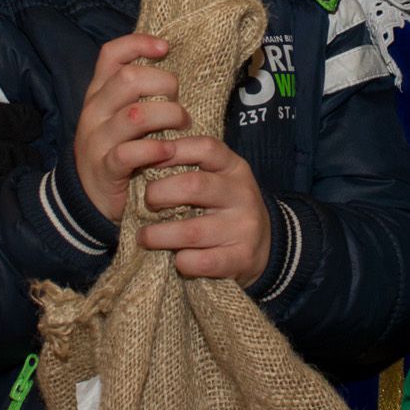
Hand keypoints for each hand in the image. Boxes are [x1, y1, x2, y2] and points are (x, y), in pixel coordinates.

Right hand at [72, 34, 184, 221]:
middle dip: (164, 85)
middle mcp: (94, 111)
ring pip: (135, 115)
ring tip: (182, 127)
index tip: (165, 48)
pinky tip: (168, 152)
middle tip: (179, 103)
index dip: (139, 43)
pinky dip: (155, 150)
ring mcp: (97, 140)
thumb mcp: (122, 116)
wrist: (90, 199)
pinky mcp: (105, 169)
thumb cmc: (119, 149)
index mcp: (99, 93)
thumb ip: (140, 93)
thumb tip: (172, 63)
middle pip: (129, 79)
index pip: (111, 54)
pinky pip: (130, 153)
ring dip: (168, 117)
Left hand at [136, 135, 271, 285]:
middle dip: (159, 194)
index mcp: (234, 168)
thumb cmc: (226, 207)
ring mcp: (244, 227)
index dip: (173, 151)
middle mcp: (242, 194)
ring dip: (159, 235)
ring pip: (191, 231)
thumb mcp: (218, 179)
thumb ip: (191, 166)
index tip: (147, 160)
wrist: (265, 246)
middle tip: (146, 203)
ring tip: (144, 236)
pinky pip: (201, 261)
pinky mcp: (241, 258)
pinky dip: (182, 261)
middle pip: (193, 186)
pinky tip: (176, 259)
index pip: (205, 147)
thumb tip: (145, 157)